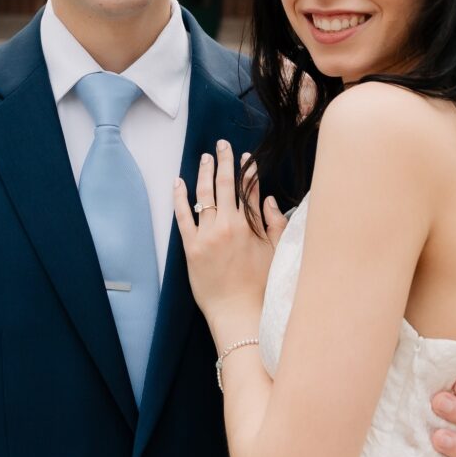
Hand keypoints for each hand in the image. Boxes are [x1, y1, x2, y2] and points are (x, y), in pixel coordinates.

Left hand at [173, 140, 285, 334]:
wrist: (238, 311)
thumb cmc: (260, 286)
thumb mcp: (277, 253)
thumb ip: (276, 224)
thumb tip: (268, 200)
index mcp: (251, 226)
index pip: (249, 189)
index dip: (249, 171)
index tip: (247, 158)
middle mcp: (229, 225)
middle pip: (225, 184)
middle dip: (225, 161)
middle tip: (223, 145)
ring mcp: (208, 235)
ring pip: (204, 195)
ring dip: (204, 172)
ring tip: (205, 157)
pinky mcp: (192, 247)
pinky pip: (183, 216)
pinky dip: (180, 197)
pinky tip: (178, 182)